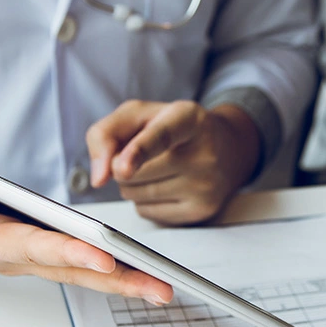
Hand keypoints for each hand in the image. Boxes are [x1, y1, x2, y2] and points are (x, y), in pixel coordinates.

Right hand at [0, 162, 172, 303]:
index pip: (32, 245)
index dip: (68, 250)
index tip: (105, 255)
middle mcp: (8, 254)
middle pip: (68, 268)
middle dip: (116, 278)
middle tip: (161, 288)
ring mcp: (21, 254)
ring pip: (77, 270)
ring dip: (121, 279)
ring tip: (164, 287)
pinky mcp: (30, 248)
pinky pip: (74, 261)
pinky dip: (107, 268)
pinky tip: (137, 269)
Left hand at [86, 100, 259, 224]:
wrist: (226, 148)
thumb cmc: (174, 128)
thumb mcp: (138, 114)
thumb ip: (105, 133)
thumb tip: (98, 178)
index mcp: (187, 118)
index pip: (160, 136)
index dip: (138, 152)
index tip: (123, 167)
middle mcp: (203, 152)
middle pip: (130, 173)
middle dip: (123, 165)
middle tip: (147, 153)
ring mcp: (205, 185)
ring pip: (134, 195)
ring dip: (133, 184)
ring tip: (158, 168)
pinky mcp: (202, 210)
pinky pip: (146, 212)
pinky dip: (145, 201)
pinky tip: (166, 185)